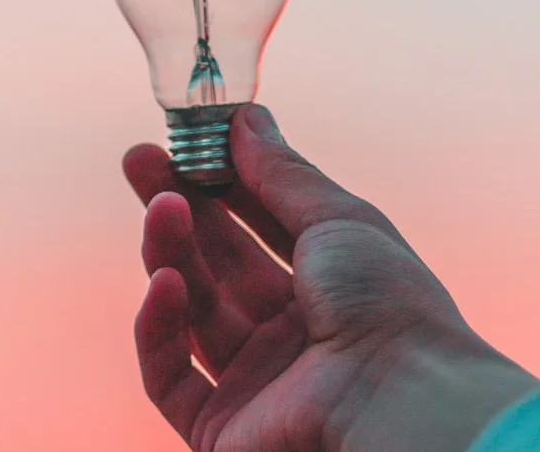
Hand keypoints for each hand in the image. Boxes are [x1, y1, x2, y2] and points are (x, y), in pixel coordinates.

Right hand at [125, 104, 539, 451]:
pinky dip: (159, 327)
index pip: (259, 225)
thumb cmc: (387, 304)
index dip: (220, 182)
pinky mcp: (221, 426)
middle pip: (217, 262)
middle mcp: (291, 333)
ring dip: (170, 253)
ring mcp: (255, 380)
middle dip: (177, 207)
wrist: (400, 400)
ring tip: (160, 207)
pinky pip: (169, 374)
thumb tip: (246, 118)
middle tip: (139, 159)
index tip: (186, 139)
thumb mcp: (339, 220)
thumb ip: (282, 174)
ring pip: (191, 310)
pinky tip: (165, 282)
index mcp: (328, 286)